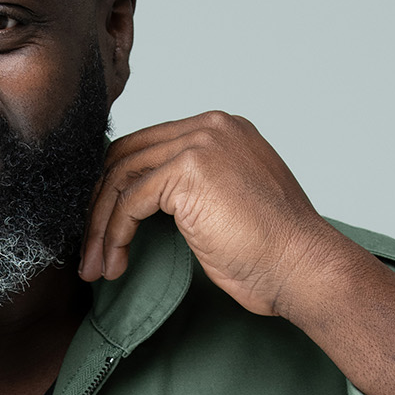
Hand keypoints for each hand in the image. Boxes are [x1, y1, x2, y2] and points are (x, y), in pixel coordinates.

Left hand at [80, 112, 394, 394]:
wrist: (305, 268)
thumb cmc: (273, 252)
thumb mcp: (227, 204)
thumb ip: (192, 189)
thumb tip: (141, 201)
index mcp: (221, 129)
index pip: (148, 147)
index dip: (118, 188)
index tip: (104, 228)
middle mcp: (210, 126)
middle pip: (126, 157)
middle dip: (99, 206)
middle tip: (89, 250)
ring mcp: (200, 144)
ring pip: (121, 179)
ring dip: (101, 228)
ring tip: (96, 267)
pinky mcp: (188, 171)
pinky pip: (129, 201)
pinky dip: (114, 234)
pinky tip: (116, 263)